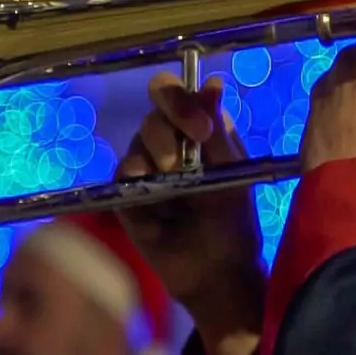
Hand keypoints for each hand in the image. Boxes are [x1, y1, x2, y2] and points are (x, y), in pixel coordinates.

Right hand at [115, 72, 264, 353]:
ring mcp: (147, 165)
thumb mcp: (234, 175)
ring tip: (174, 185)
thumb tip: (213, 82)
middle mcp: (171, 140)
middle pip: (154, 110)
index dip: (181, 101)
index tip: (201, 129)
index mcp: (200, 128)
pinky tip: (154, 200)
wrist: (215, 273)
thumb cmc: (233, 221)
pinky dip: (137, 181)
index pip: (178, 92)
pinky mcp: (127, 192)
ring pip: (138, 140)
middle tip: (182, 163)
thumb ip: (220, 132)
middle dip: (168, 132)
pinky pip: (122, 173)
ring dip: (156, 158)